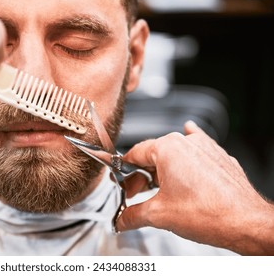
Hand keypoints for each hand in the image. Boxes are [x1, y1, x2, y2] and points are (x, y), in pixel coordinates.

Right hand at [116, 121, 273, 254]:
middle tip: (135, 193)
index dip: (123, 170)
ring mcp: (205, 148)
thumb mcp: (159, 215)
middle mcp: (186, 142)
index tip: (119, 179)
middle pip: (153, 155)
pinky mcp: (218, 156)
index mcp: (168, 148)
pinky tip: (185, 144)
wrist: (245, 222)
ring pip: (173, 154)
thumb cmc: (210, 213)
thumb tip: (122, 220)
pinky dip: (186, 153)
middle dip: (141, 175)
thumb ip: (133, 215)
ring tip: (156, 188)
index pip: (135, 154)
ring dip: (160, 170)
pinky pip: (196, 149)